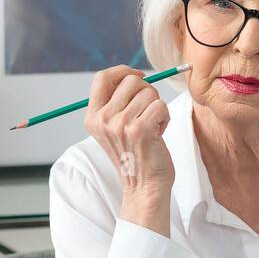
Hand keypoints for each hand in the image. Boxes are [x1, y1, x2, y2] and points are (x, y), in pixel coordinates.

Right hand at [85, 64, 174, 213]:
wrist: (145, 187)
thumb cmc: (136, 156)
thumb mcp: (115, 129)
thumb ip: (116, 104)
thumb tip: (133, 75)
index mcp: (93, 118)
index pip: (102, 78)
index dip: (122, 71)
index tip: (138, 76)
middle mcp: (103, 120)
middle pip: (131, 81)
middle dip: (147, 92)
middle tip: (147, 113)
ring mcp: (121, 124)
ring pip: (149, 92)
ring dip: (156, 107)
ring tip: (151, 128)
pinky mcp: (141, 129)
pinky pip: (160, 105)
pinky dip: (165, 117)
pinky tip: (158, 134)